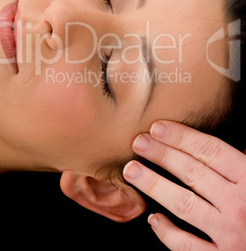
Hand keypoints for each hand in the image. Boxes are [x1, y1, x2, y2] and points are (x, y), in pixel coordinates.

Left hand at [123, 120, 245, 249]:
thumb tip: (232, 144)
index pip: (211, 152)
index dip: (182, 137)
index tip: (157, 128)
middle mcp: (240, 206)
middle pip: (193, 173)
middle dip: (162, 155)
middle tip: (138, 142)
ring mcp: (230, 236)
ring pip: (185, 205)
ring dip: (155, 185)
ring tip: (132, 170)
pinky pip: (188, 248)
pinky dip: (168, 234)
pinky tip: (153, 219)